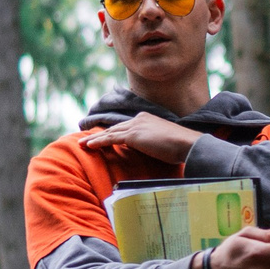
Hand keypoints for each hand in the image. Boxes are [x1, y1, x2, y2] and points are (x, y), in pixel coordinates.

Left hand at [82, 113, 201, 163]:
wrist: (188, 144)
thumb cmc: (182, 146)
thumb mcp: (165, 142)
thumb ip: (154, 142)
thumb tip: (152, 150)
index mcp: (147, 118)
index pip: (125, 126)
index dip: (112, 132)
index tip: (102, 137)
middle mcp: (139, 118)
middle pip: (115, 128)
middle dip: (99, 134)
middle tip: (86, 140)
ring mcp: (135, 126)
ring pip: (109, 133)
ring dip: (94, 139)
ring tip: (82, 144)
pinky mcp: (133, 135)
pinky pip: (110, 139)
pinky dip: (98, 142)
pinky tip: (89, 146)